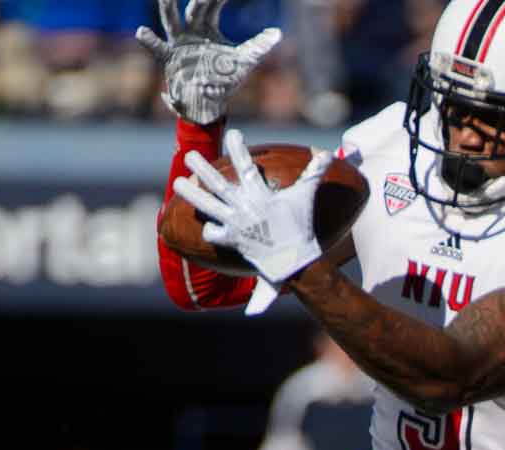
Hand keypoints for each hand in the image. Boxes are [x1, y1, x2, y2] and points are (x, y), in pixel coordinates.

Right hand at [135, 0, 280, 126]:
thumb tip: (278, 33)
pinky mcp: (170, 59)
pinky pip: (159, 48)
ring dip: (168, 7)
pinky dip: (150, 41)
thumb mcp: (244, 61)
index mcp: (207, 27)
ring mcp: (178, 43)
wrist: (210, 102)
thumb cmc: (225, 79)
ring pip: (171, 20)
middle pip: (194, 8)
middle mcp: (191, 31)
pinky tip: (142, 32)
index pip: (213, 4)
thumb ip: (258, 46)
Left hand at [173, 133, 329, 289]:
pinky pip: (214, 233)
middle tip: (189, 156)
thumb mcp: (306, 197)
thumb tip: (328, 152)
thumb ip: (314, 173)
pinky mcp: (233, 241)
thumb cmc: (301, 227)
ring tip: (177, 182)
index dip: (238, 150)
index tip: (232, 133)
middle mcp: (245, 209)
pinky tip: (206, 224)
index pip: (247, 167)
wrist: (294, 261)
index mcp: (262, 196)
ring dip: (192, 195)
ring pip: (209, 207)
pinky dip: (209, 229)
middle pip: (218, 186)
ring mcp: (236, 225)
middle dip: (202, 169)